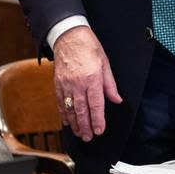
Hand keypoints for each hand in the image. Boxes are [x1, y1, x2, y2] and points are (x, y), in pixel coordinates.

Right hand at [52, 25, 122, 141]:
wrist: (68, 35)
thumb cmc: (88, 47)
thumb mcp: (105, 63)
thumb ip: (110, 84)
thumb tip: (116, 99)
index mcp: (92, 78)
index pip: (96, 104)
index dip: (98, 120)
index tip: (100, 130)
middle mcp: (78, 83)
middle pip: (82, 110)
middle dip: (85, 126)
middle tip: (89, 138)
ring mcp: (66, 83)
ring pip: (69, 108)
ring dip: (74, 123)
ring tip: (79, 133)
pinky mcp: (57, 82)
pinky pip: (59, 101)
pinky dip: (63, 113)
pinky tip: (66, 121)